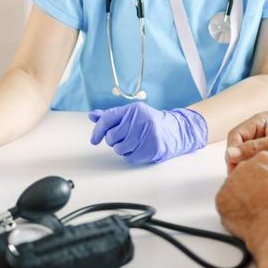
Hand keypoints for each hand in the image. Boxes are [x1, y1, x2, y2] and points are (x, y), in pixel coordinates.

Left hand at [88, 102, 207, 164]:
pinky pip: (130, 157)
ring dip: (122, 149)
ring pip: (119, 149)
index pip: (107, 120)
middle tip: (123, 138)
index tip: (94, 140)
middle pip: (111, 137)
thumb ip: (111, 116)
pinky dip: (131, 156)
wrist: (175, 130)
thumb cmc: (149, 122)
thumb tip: (92, 115)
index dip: (98, 131)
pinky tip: (139, 148)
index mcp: (133, 109)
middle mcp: (140, 120)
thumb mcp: (131, 114)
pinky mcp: (152, 148)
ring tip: (132, 143)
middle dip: (114, 141)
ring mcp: (147, 134)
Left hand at [216, 151, 267, 242]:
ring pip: (235, 186)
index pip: (265, 162)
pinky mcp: (221, 198)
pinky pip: (225, 200)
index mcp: (266, 159)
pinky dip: (232, 207)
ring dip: (242, 195)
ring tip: (255, 209)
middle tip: (264, 199)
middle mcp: (245, 166)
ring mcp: (230, 181)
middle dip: (254, 183)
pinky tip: (245, 215)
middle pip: (248, 172)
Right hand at [225, 111, 267, 185]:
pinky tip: (255, 182)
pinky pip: (251, 169)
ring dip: (243, 170)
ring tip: (249, 179)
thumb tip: (231, 154)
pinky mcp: (266, 163)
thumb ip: (256, 148)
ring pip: (241, 160)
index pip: (236, 134)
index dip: (232, 150)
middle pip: (236, 148)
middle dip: (236, 161)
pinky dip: (250, 176)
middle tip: (241, 176)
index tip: (234, 165)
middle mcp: (259, 134)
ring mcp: (262, 150)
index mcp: (262, 121)